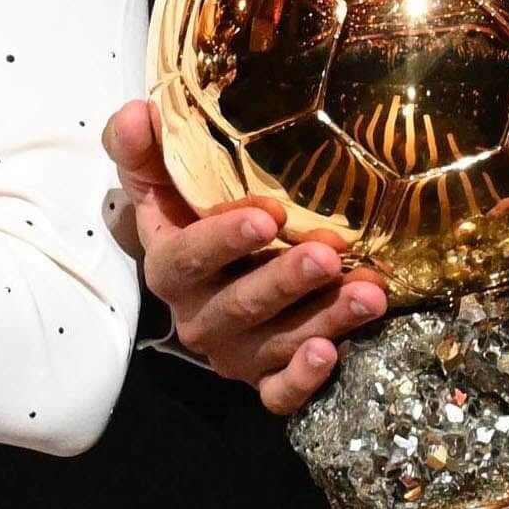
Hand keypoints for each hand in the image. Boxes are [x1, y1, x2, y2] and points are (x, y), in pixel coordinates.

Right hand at [102, 98, 387, 414]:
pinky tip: (333, 354)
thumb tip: (139, 113)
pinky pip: (280, 394)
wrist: (214, 269)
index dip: (223, 239)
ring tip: (369, 294)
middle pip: (240, 304)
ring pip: (276, 343)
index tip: (269, 215)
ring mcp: (234, 352)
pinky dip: (304, 381)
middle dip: (285, 281)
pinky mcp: (264, 379)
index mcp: (169, 266)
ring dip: (323, 320)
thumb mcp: (161, 179)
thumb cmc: (191, 215)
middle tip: (328, 255)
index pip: (188, 256)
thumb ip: (144, 149)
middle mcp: (198, 315)